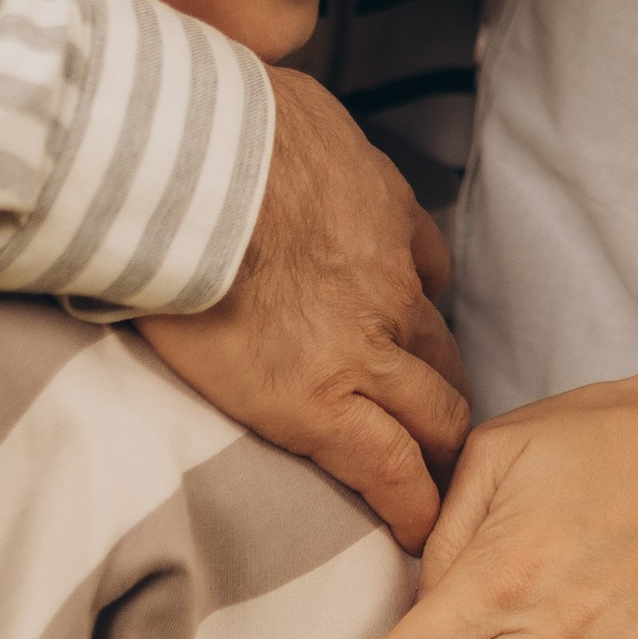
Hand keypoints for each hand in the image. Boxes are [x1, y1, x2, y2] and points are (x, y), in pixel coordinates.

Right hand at [142, 67, 467, 547]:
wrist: (189, 168)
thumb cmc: (221, 124)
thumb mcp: (294, 107)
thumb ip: (308, 138)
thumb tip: (287, 122)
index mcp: (380, 214)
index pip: (421, 271)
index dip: (416, 310)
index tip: (411, 335)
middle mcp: (390, 285)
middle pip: (440, 352)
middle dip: (447, 393)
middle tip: (447, 432)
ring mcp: (362, 348)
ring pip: (432, 412)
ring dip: (441, 450)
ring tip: (446, 492)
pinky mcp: (315, 403)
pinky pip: (385, 467)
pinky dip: (410, 503)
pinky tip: (419, 531)